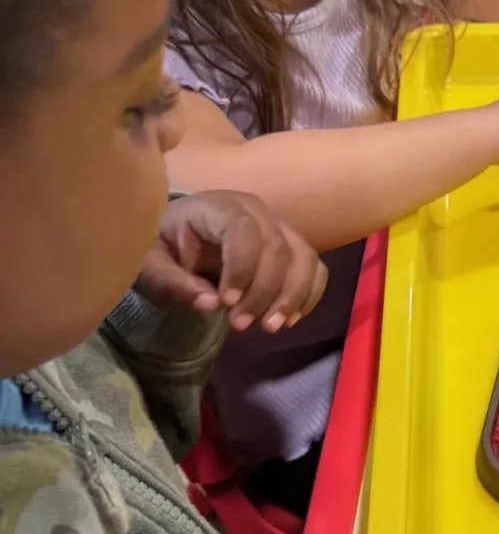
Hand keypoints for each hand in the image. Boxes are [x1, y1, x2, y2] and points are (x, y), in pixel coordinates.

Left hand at [135, 191, 327, 333]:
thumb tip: (211, 303)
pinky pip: (314, 267)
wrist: (177, 235)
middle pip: (278, 247)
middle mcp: (256, 210)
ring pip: (304, 257)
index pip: (243, 230)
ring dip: (292, 296)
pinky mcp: (291, 245)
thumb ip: (171, 282)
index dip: (242, 267)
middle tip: (239, 325)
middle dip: (264, 291)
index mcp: (218, 207)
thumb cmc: (161, 247)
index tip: (226, 303)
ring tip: (270, 327)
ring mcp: (278, 226)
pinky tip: (288, 319)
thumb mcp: (150, 264)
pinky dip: (308, 294)